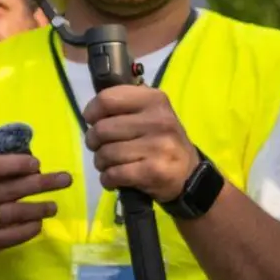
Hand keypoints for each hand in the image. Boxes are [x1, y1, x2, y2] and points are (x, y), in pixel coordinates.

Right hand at [0, 153, 68, 263]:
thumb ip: (1, 177)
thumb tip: (36, 166)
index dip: (14, 164)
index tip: (37, 164)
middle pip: (10, 188)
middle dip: (40, 183)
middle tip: (65, 179)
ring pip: (15, 212)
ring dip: (39, 208)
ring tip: (53, 206)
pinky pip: (15, 234)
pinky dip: (31, 228)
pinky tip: (39, 224)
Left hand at [82, 85, 196, 202]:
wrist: (188, 174)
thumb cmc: (160, 140)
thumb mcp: (149, 112)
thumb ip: (122, 105)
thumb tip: (91, 111)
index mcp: (154, 100)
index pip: (107, 99)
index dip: (92, 112)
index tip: (92, 121)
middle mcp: (159, 120)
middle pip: (101, 129)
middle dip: (93, 142)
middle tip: (101, 148)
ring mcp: (159, 147)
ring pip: (105, 153)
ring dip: (101, 162)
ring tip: (110, 164)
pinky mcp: (154, 171)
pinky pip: (114, 174)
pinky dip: (107, 179)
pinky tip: (114, 178)